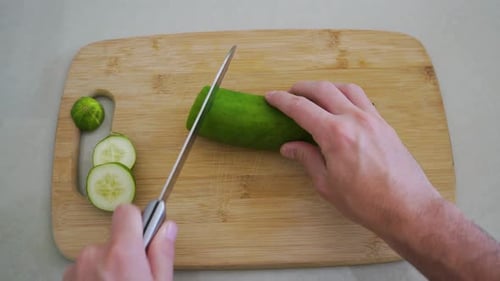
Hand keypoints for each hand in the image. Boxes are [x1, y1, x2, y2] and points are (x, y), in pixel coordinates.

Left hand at [63, 204, 176, 280]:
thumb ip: (163, 253)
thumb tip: (167, 228)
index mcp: (121, 253)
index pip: (126, 211)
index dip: (138, 220)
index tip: (144, 233)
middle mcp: (94, 255)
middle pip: (114, 237)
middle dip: (125, 251)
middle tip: (135, 275)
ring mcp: (76, 268)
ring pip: (99, 254)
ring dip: (108, 267)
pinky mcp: (67, 278)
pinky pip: (84, 268)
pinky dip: (93, 277)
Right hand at [265, 81, 441, 233]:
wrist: (407, 208)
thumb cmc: (365, 202)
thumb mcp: (327, 184)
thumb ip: (307, 159)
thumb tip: (289, 147)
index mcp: (335, 134)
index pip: (301, 108)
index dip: (282, 100)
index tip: (271, 97)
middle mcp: (354, 119)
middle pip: (323, 89)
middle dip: (302, 87)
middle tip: (289, 93)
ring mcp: (373, 119)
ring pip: (346, 88)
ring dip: (326, 86)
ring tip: (315, 94)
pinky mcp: (385, 124)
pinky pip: (363, 99)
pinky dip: (346, 95)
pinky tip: (341, 106)